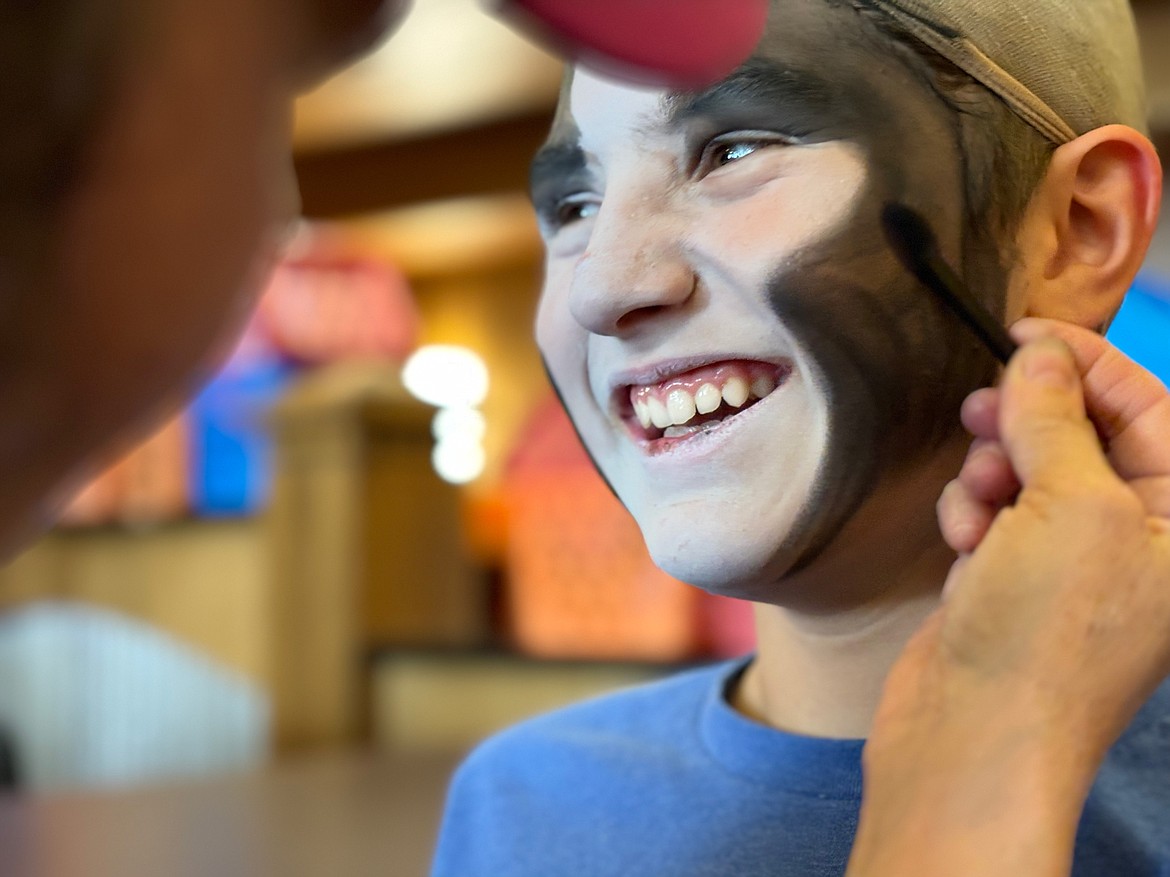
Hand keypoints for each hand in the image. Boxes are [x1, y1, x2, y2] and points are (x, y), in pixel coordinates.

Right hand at [934, 318, 1169, 747]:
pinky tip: (962, 551)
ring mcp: (1072, 560)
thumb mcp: (1068, 505)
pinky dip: (971, 518)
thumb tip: (1039, 354)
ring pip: (1026, 468)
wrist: (973, 737)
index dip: (1088, 361)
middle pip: (1082, 433)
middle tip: (979, 412)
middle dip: (1027, 421)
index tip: (1022, 332)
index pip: (1150, 406)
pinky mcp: (1014, 579)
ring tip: (976, 512)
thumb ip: (1054, 417)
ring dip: (990, 474)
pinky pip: (994, 512)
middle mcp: (1136, 536)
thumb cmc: (1047, 630)